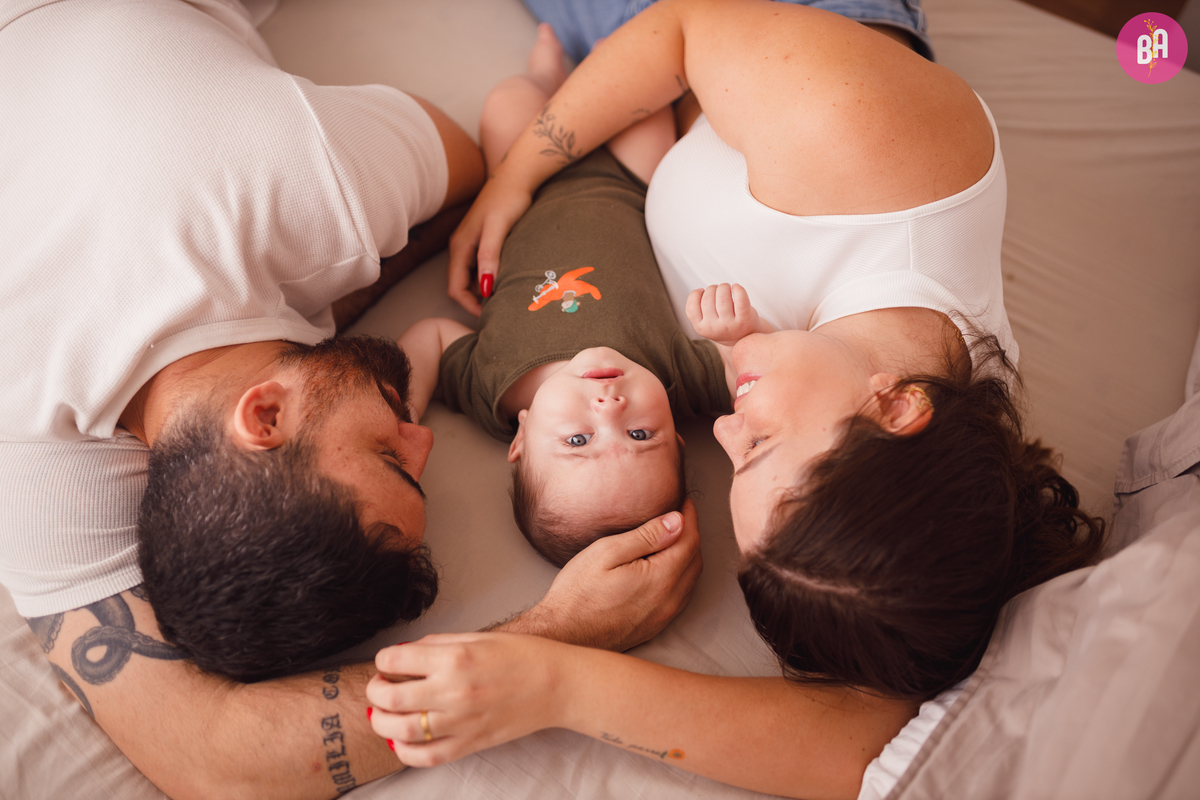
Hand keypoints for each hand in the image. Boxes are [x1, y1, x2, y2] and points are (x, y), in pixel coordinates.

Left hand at [367, 632, 570, 766]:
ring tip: (381, 714)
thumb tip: (405, 653)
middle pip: (391, 697)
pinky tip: (400, 741)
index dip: (384, 659)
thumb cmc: (522, 655)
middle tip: (378, 686)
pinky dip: (405, 752)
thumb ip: (438, 643)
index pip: (395, 660)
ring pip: (402, 730)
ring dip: (381, 723)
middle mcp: (454, 690)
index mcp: (455, 657)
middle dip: (375, 691)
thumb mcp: (478, 636)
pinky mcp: (471, 743)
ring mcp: (462, 721)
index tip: (387, 662)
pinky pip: (427, 756)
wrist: (557, 684)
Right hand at [446, 174, 533, 315]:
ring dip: (482, 291)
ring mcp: (469, 244)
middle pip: (460, 285)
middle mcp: (460, 247)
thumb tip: (485, 286)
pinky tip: (504, 280)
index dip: (469, 305)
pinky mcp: (480, 240)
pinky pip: (478, 268)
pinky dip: (488, 278)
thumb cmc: (508, 200)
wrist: (515, 176)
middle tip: (498, 311)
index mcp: (460, 247)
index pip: (454, 288)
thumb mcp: (498, 228)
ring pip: (469, 277)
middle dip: (474, 301)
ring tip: (502, 299)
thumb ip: (489, 255)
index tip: (488, 316)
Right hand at [504, 499, 702, 650]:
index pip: (689, 540)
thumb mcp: (607, 553)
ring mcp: (663, 616)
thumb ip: (646, 536)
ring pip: (690, 579)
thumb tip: (677, 521)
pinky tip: (665, 568)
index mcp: (661, 578)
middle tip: (678, 516)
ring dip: (687, 556)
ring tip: (672, 537)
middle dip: (690, 534)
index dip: (689, 517)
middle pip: (695, 560)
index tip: (682, 502)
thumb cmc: (578, 594)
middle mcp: (669, 600)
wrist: (564, 635)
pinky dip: (681, 576)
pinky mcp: (655, 626)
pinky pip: (681, 596)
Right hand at [686, 283, 761, 346]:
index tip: (702, 291)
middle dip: (712, 288)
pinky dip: (738, 289)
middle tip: (718, 290)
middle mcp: (714, 327)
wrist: (743, 339)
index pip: (692, 307)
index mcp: (701, 328)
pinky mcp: (744, 319)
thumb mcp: (706, 323)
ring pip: (722, 297)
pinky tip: (736, 287)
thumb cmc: (722, 325)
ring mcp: (729, 324)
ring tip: (726, 288)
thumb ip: (699, 311)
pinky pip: (741, 299)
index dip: (696, 294)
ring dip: (724, 286)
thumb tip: (700, 291)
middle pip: (707, 298)